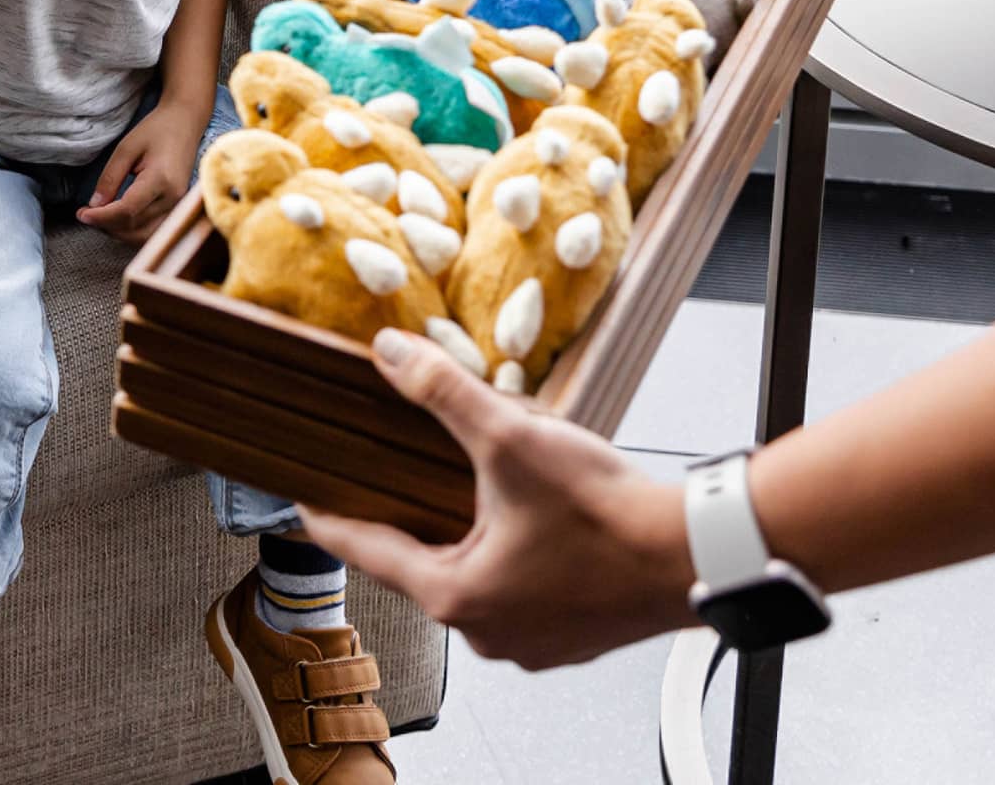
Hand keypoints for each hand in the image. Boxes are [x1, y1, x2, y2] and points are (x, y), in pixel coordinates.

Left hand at [77, 97, 203, 242]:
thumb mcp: (126, 148)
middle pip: (134, 227)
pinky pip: (153, 230)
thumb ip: (110, 178)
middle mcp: (173, 197)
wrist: (185, 122)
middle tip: (86, 214)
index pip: (127, 210)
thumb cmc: (157, 129)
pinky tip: (118, 220)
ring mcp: (178, 204)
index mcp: (161, 179)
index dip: (102, 217)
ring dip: (119, 232)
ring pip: (144, 235)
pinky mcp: (177, 206)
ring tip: (100, 218)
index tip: (81, 213)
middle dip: (106, 226)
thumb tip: (95, 205)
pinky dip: (133, 231)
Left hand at [300, 331, 696, 668]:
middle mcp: (486, 632)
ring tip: (473, 493)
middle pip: (424, 567)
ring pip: (477, 582)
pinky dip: (515, 557)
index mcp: (456, 595)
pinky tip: (533, 521)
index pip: (369, 552)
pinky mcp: (569, 633)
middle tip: (395, 486)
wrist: (690, 553)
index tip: (305, 504)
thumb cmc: (603, 512)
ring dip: (471, 539)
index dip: (331, 521)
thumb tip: (390, 354)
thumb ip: (444, 393)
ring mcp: (530, 640)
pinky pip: (521, 592)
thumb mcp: (509, 438)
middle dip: (411, 523)